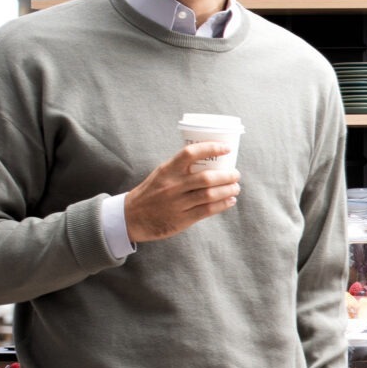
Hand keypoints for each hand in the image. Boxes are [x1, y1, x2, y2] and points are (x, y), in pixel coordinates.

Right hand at [123, 143, 239, 243]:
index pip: (190, 153)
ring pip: (210, 195)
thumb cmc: (151, 192)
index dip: (210, 148)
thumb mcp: (161, 174)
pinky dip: (222, 204)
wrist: (130, 217)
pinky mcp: (182, 219)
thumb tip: (209, 161)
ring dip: (228, 190)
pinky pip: (207, 210)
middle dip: (227, 176)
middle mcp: (173, 186)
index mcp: (167, 170)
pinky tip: (230, 201)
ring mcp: (177, 203)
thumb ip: (180, 168)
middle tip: (236, 174)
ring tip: (235, 188)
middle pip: (206, 178)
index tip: (225, 148)